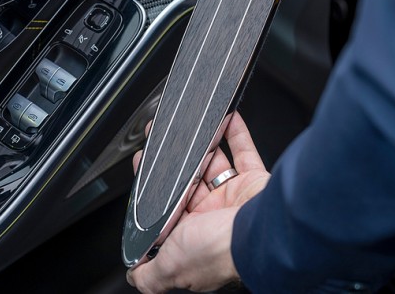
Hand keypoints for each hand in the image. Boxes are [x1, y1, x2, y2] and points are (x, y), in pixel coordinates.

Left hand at [126, 112, 269, 293]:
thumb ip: (149, 275)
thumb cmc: (218, 252)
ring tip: (186, 127)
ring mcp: (234, 201)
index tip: (143, 168)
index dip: (153, 191)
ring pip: (212, 167)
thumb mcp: (170, 266)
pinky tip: (224, 120)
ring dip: (200, 146)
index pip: (167, 212)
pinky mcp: (254, 184)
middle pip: (187, 184)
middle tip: (160, 141)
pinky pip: (244, 154)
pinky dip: (235, 135)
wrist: (261, 238)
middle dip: (173, 163)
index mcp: (192, 239)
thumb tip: (133, 275)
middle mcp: (213, 220)